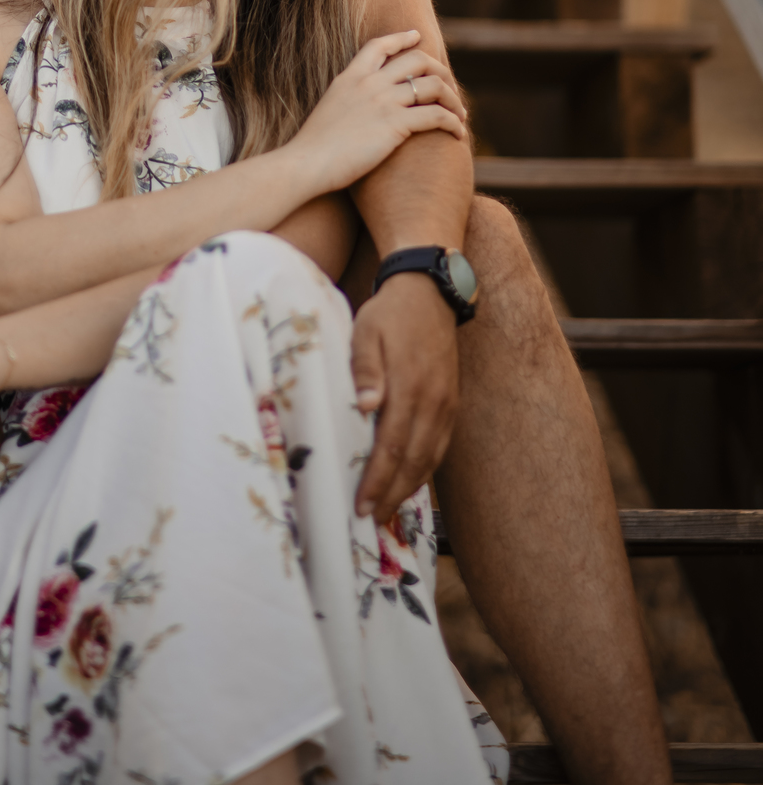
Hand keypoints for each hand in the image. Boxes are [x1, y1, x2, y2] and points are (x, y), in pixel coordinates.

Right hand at [287, 30, 466, 197]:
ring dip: (454, 100)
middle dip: (441, 71)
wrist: (306, 163)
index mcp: (350, 77)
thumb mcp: (329, 110)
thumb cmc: (313, 148)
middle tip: (450, 88)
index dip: (401, 38)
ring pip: (434, 86)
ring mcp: (383, 101)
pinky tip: (458, 134)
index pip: (379, 45)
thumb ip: (347, 100)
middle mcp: (370, 83)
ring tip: (460, 116)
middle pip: (418, 60)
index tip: (417, 36)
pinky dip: (453, 123)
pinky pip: (437, 116)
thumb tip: (357, 108)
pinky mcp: (395, 125)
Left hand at [351, 271, 457, 522]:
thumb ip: (365, 370)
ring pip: (429, 458)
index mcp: (410, 387)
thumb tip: (367, 408)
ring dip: (409, 487)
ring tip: (388, 509)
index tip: (361, 505)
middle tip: (371, 519)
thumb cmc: (390, 313)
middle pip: (413, 461)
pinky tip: (410, 481)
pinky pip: (440, 445)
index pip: (391, 446)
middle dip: (391, 494)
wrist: (429, 292)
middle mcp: (433, 402)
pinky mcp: (451, 402)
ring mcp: (445, 404)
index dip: (377, 480)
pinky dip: (425, 469)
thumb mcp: (366, 331)